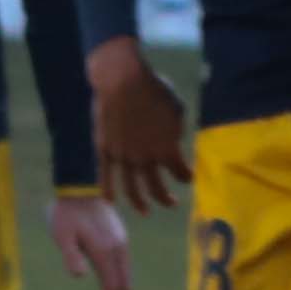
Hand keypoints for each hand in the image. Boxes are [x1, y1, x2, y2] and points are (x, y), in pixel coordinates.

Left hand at [49, 193, 132, 289]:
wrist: (79, 186)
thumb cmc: (65, 212)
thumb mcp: (61, 233)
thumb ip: (70, 254)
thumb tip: (78, 276)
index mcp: (104, 251)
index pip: (113, 287)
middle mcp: (117, 249)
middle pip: (124, 285)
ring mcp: (121, 242)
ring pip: (127, 276)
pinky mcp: (120, 237)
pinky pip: (125, 266)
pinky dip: (121, 281)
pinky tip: (113, 286)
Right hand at [88, 39, 192, 215]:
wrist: (121, 79)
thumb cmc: (153, 88)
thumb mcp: (176, 109)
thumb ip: (175, 130)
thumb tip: (173, 139)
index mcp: (168, 149)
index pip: (181, 174)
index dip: (185, 176)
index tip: (186, 175)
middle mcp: (146, 158)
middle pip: (157, 188)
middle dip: (166, 198)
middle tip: (171, 202)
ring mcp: (123, 156)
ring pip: (132, 188)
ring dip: (140, 202)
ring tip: (145, 210)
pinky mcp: (104, 149)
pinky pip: (105, 175)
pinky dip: (108, 189)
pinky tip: (110, 201)